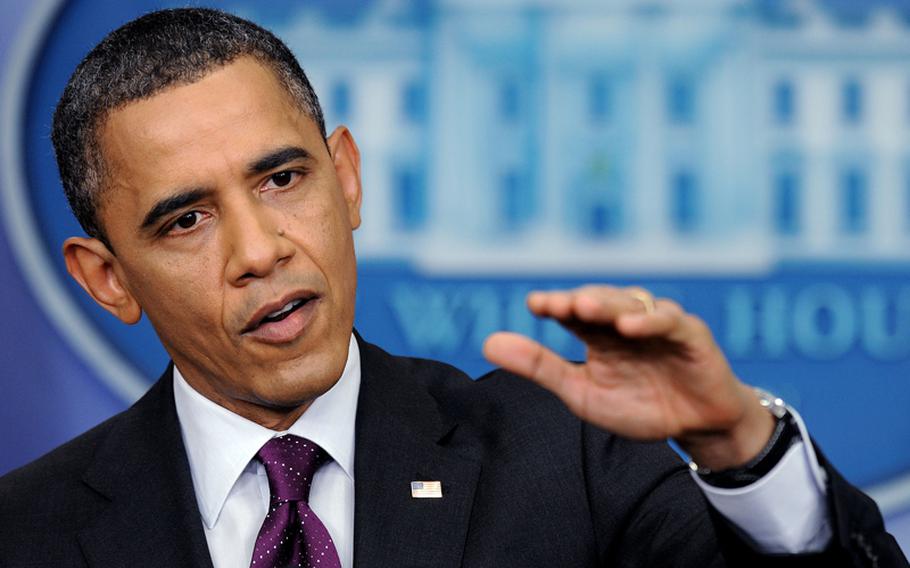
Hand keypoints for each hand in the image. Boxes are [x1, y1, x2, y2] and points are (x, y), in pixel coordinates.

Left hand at [482, 285, 774, 470]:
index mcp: (597, 333)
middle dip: (578, 301)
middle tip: (555, 304)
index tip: (534, 305)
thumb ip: (539, 367)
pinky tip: (629, 326)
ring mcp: (658, 323)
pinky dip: (649, 320)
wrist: (696, 426)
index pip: (571, 311)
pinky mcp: (691, 333)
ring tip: (584, 308)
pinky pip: (670, 320)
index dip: (554, 305)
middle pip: (599, 301)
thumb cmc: (640, 405)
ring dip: (607, 304)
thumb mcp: (582, 392)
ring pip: (630, 303)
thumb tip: (487, 343)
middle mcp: (625, 320)